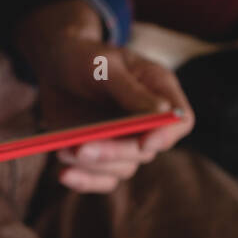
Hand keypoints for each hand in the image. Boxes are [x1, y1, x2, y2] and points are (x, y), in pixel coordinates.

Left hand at [16, 0, 193, 192]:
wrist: (56, 65)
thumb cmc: (84, 56)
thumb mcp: (104, 65)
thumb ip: (130, 89)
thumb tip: (163, 111)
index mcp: (160, 91)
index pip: (181, 120)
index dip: (167, 135)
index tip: (144, 144)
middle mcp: (147, 122)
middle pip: (145, 150)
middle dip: (114, 153)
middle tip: (82, 149)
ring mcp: (125, 140)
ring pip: (122, 168)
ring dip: (93, 166)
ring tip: (62, 151)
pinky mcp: (101, 154)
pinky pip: (100, 178)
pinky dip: (84, 180)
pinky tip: (64, 175)